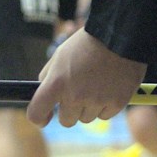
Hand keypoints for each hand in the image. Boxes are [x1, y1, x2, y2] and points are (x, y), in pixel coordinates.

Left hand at [27, 29, 146, 126]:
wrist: (119, 36)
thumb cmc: (86, 44)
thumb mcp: (60, 56)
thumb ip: (49, 77)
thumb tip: (44, 96)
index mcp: (56, 83)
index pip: (36, 113)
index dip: (39, 118)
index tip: (44, 118)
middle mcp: (74, 96)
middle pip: (66, 121)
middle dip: (70, 110)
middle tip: (78, 93)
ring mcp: (96, 101)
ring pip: (86, 118)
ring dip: (89, 107)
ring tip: (96, 84)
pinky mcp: (116, 104)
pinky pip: (104, 115)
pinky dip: (106, 105)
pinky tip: (109, 87)